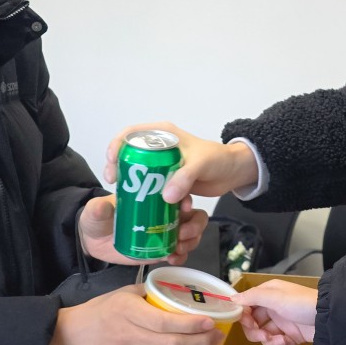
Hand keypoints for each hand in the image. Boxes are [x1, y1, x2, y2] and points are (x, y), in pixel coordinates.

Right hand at [50, 285, 224, 344]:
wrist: (69, 339)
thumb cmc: (98, 312)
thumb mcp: (122, 293)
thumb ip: (150, 293)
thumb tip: (180, 292)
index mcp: (128, 313)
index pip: (166, 323)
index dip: (192, 325)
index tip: (210, 321)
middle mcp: (130, 339)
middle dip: (202, 344)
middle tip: (219, 338)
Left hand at [78, 194, 207, 265]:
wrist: (95, 242)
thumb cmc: (99, 219)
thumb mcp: (96, 211)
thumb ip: (98, 208)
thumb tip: (102, 206)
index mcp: (153, 196)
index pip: (178, 192)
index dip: (186, 197)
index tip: (184, 207)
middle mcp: (165, 212)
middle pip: (193, 214)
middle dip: (194, 224)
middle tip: (182, 234)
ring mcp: (166, 231)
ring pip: (192, 233)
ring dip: (191, 240)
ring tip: (178, 249)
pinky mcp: (163, 249)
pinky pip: (181, 252)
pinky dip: (182, 256)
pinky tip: (173, 259)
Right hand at [104, 121, 257, 201]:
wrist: (233, 173)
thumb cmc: (218, 159)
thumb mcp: (201, 164)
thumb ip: (184, 178)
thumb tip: (165, 196)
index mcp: (163, 135)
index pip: (132, 134)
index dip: (117, 145)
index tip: (112, 162)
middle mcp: (159, 149)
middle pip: (130, 156)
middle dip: (120, 170)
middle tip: (116, 185)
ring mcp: (163, 166)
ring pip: (139, 175)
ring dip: (135, 188)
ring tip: (129, 200)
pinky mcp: (168, 182)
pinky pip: (152, 189)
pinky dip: (150, 199)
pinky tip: (149, 210)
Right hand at [234, 280, 318, 344]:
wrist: (328, 318)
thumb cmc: (302, 303)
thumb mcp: (275, 297)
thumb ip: (253, 297)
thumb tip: (233, 299)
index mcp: (268, 295)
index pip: (248, 307)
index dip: (245, 318)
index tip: (249, 325)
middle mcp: (274, 308)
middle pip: (254, 325)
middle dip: (258, 334)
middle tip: (266, 336)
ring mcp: (283, 324)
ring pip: (266, 338)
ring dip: (272, 342)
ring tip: (283, 341)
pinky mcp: (293, 337)